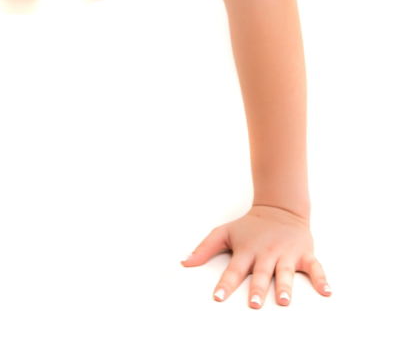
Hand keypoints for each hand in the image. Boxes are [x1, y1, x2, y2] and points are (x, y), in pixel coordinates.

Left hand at [180, 204, 331, 306]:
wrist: (279, 208)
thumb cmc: (249, 226)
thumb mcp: (225, 232)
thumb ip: (204, 248)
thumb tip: (183, 263)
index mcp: (246, 251)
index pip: (234, 270)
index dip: (226, 284)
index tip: (218, 298)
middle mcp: (266, 253)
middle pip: (261, 274)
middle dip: (258, 289)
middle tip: (255, 304)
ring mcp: (286, 254)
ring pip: (285, 272)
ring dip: (285, 286)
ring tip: (284, 300)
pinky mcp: (304, 254)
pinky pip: (315, 268)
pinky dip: (321, 279)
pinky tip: (327, 292)